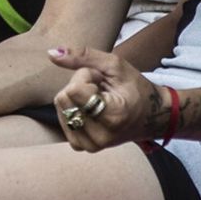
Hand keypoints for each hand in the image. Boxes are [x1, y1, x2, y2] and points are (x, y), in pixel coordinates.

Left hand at [49, 46, 168, 151]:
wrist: (149, 116)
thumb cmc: (134, 87)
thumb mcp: (114, 65)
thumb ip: (82, 56)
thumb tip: (51, 53)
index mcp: (113, 117)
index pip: (73, 90)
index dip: (86, 76)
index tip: (103, 81)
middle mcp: (100, 136)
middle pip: (63, 98)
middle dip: (79, 86)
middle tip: (101, 90)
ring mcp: (90, 144)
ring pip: (60, 107)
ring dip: (75, 98)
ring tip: (98, 100)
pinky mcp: (81, 146)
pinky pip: (61, 118)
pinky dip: (72, 109)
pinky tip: (89, 109)